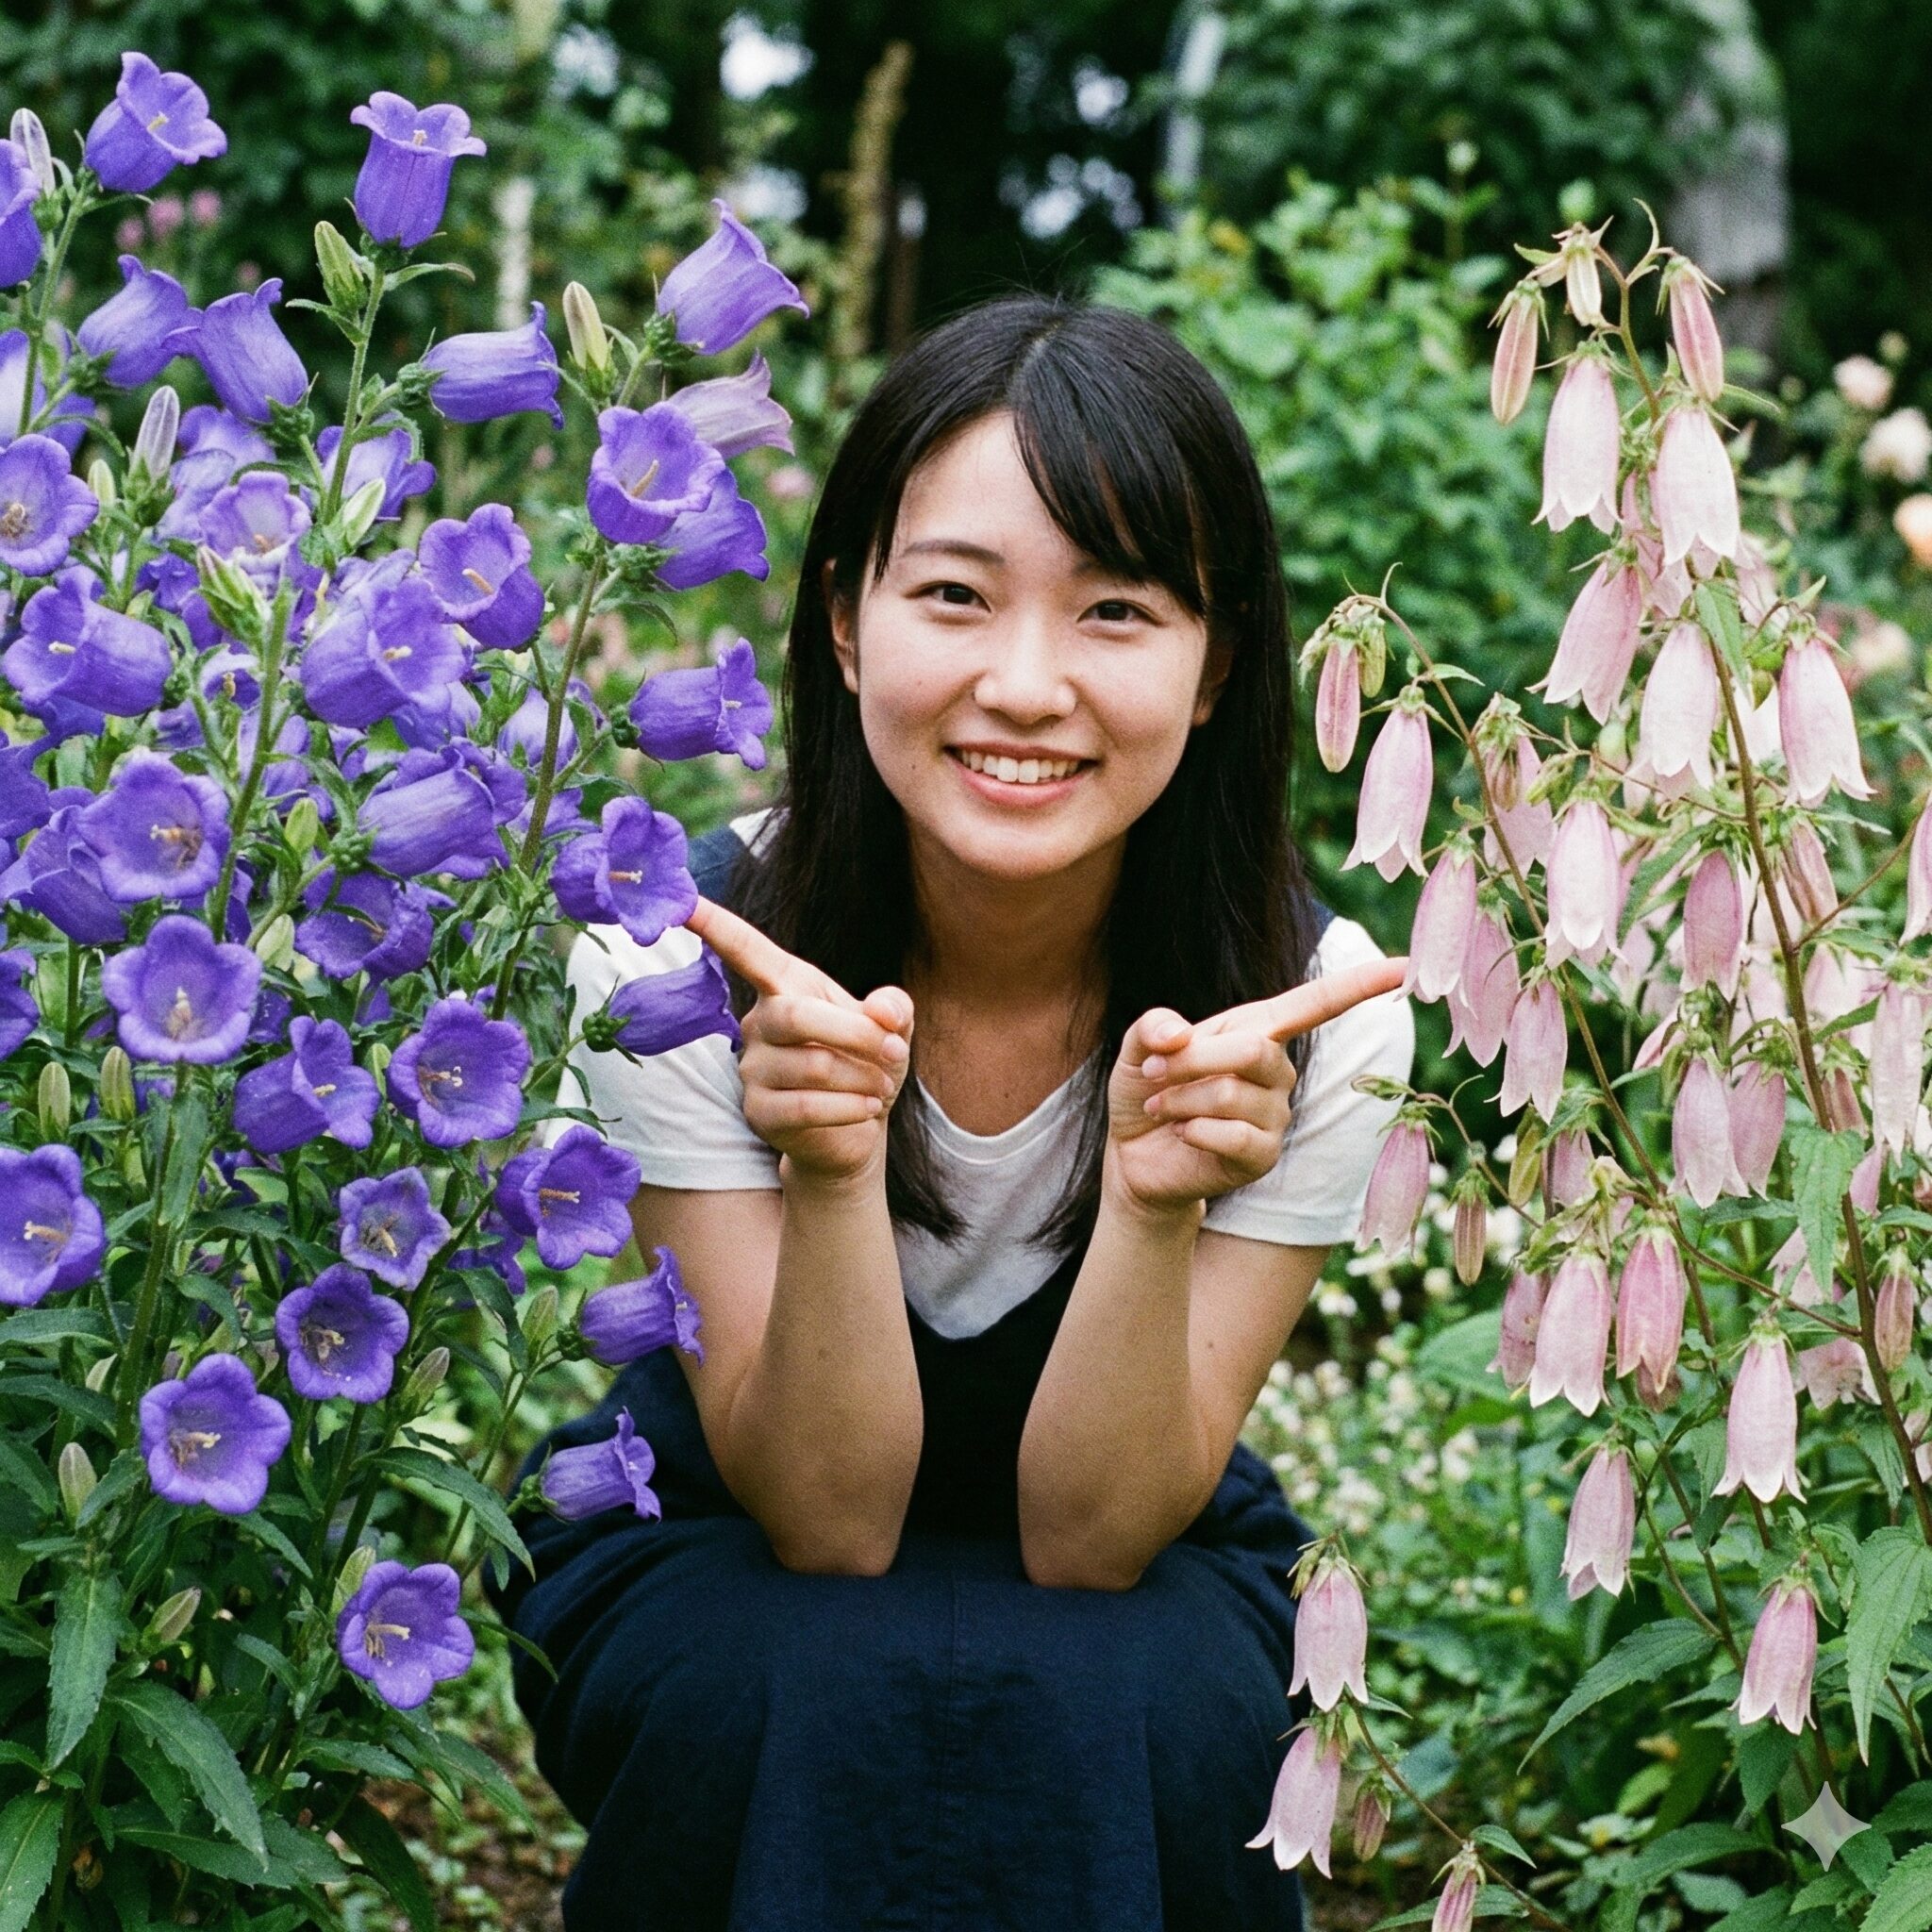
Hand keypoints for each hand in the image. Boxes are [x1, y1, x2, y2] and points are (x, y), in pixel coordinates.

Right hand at [684, 896, 914, 1186]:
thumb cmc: (869, 1064)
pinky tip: (868, 1110)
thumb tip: (884, 1011)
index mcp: (785, 986)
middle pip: (795, 1016)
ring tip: (881, 1087)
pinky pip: (805, 1107)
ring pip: (812, 1066)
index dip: (714, 924)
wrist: (860, 1127)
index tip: (683, 899)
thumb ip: (894, 1008)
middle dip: (856, 1034)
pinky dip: (850, 1108)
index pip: (744, 949)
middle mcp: (759, 1022)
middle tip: (892, 1050)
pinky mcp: (757, 1111)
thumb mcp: (892, 1029)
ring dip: (863, 1078)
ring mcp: (752, 1069)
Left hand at [1104, 955, 1409, 1219]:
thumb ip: (1154, 1028)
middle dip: (1194, 1059)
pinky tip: (1183, 1134)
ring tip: (1163, 1107)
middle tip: (1157, 1071)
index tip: (1405, 966)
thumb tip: (1178, 1034)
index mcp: (1258, 1029)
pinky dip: (1194, 1131)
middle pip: (1254, 1050)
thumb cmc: (1149, 1090)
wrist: (1134, 1155)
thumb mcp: (1142, 1050)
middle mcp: (1277, 1070)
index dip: (1361, 984)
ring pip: (1233, 1095)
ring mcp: (1275, 1115)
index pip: (1318, 1003)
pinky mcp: (1263, 1156)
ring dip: (1182, 1099)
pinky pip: (1235, 1136)